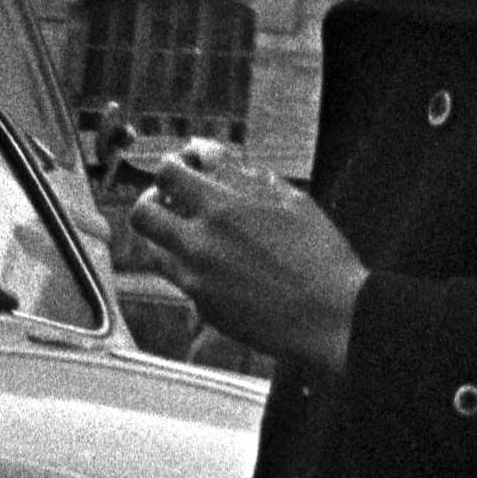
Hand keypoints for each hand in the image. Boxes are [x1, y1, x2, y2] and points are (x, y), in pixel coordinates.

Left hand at [108, 139, 369, 378]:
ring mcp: (198, 279)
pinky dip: (190, 268)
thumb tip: (220, 160)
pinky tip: (217, 266)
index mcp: (223, 208)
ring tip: (188, 233)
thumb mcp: (292, 200)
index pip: (167, 172)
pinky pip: (179, 281)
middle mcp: (201, 243)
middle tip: (169, 200)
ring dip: (166, 236)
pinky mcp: (205, 309)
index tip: (183, 166)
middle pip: (143, 213)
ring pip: (153, 250)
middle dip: (152, 200)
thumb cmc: (322, 256)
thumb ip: (248, 177)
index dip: (172, 164)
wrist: (333, 317)